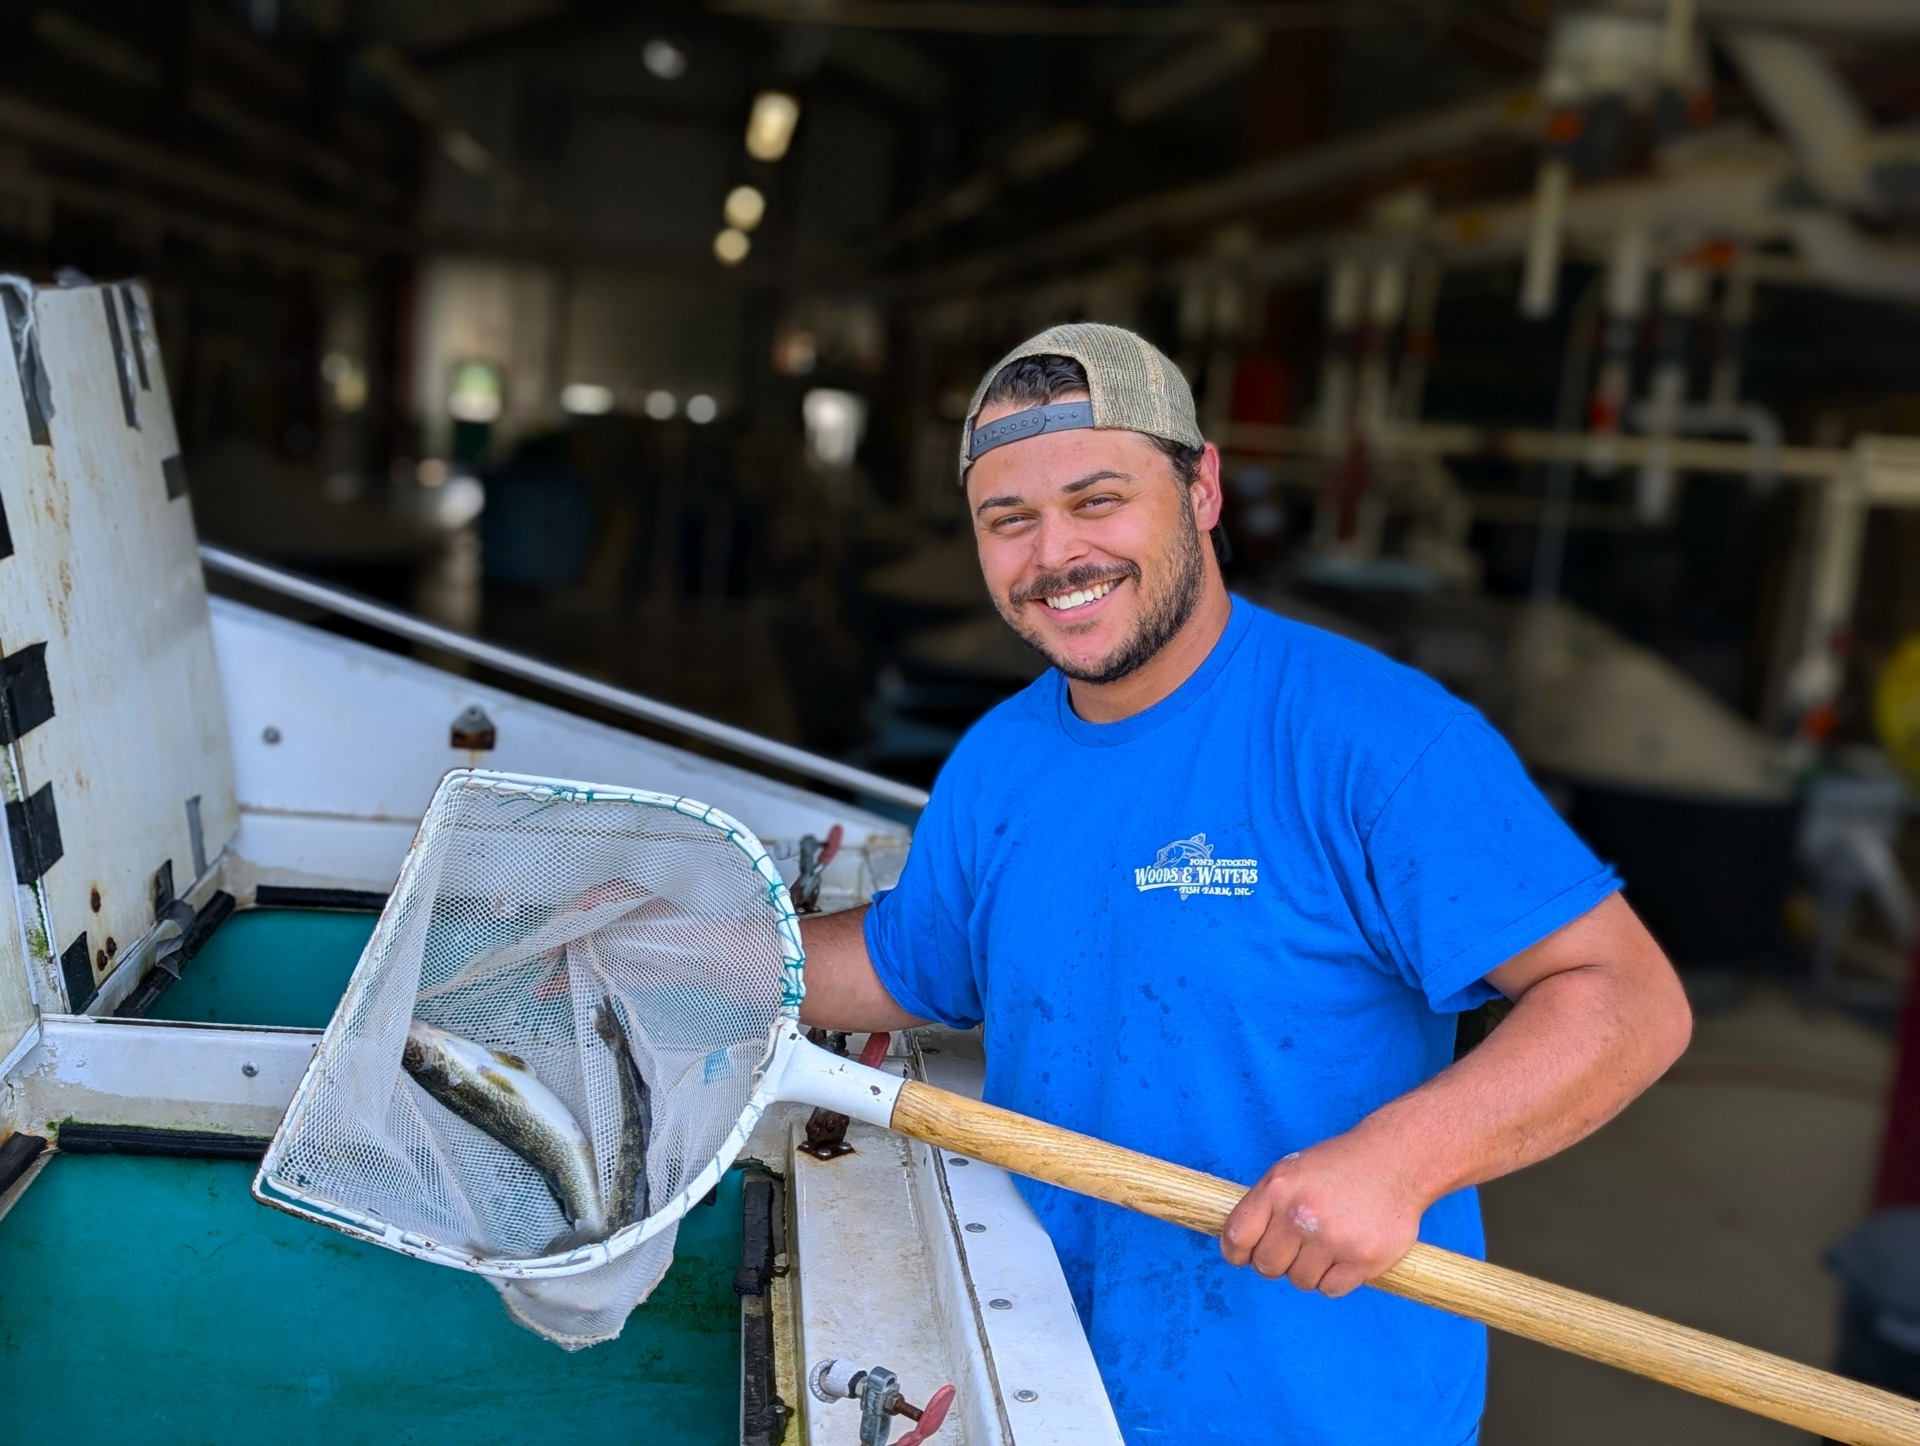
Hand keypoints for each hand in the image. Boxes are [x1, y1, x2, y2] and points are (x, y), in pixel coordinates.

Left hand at [1218, 1133, 1428, 1297]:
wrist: (1397, 1161)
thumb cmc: (1338, 1168)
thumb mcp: (1291, 1171)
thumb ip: (1264, 1205)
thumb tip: (1237, 1248)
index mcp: (1278, 1188)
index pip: (1237, 1237)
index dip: (1236, 1253)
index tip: (1243, 1257)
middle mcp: (1301, 1213)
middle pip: (1267, 1266)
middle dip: (1278, 1261)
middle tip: (1298, 1246)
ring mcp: (1333, 1238)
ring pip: (1300, 1281)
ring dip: (1310, 1270)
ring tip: (1328, 1243)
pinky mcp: (1363, 1259)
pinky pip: (1331, 1289)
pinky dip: (1335, 1279)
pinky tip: (1346, 1254)